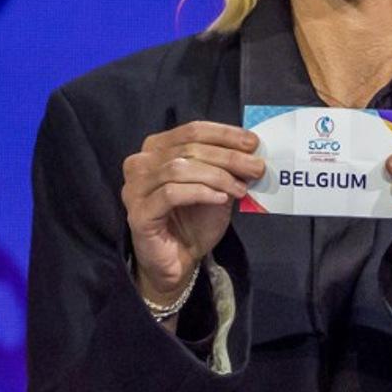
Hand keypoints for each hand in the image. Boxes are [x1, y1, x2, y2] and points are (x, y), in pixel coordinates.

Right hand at [121, 121, 263, 302]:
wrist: (178, 261)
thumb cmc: (195, 220)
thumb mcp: (216, 185)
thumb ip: (226, 165)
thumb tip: (251, 149)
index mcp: (156, 148)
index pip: (193, 130)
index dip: (225, 134)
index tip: (253, 143)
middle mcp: (140, 163)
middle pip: (189, 148)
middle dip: (228, 157)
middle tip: (256, 167)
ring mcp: (134, 188)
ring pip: (179, 168)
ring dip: (217, 176)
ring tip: (240, 188)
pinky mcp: (138, 213)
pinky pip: (171, 193)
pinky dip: (200, 192)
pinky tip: (221, 199)